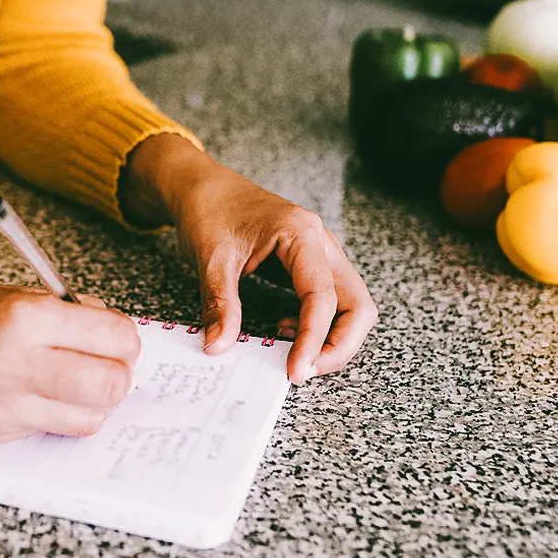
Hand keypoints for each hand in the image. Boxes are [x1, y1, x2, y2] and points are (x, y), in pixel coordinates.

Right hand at [0, 253, 139, 441]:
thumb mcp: (2, 292)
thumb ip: (58, 314)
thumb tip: (110, 335)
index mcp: (22, 317)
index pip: (116, 338)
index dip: (123, 336)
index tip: (112, 332)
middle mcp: (13, 366)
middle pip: (111, 387)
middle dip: (116, 373)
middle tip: (100, 359)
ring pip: (86, 419)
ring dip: (88, 401)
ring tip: (66, 378)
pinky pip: (44, 431)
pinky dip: (50, 414)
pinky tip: (28, 391)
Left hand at [121, 135, 376, 383]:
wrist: (200, 185)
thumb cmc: (208, 209)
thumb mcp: (210, 259)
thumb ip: (219, 304)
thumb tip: (219, 347)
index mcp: (301, 234)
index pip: (322, 297)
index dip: (313, 340)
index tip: (294, 371)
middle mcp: (320, 243)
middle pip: (357, 304)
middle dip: (339, 345)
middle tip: (304, 371)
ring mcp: (319, 253)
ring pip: (350, 304)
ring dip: (332, 338)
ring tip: (294, 354)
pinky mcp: (308, 264)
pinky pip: (330, 301)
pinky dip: (317, 325)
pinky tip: (285, 329)